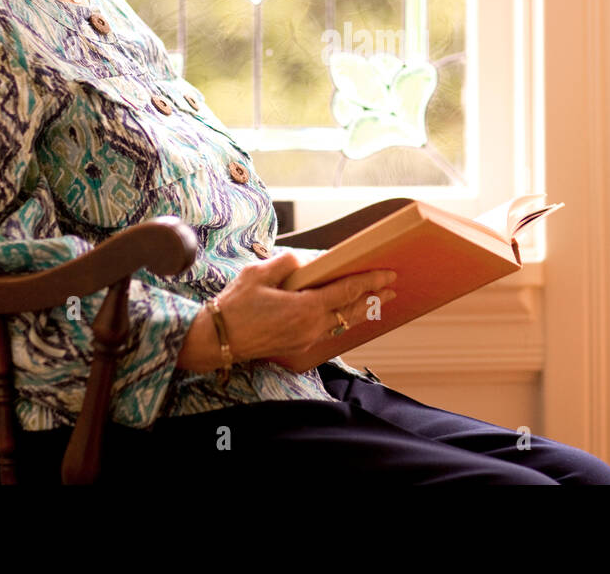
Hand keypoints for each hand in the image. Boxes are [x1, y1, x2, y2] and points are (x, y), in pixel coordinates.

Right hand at [177, 252, 396, 373]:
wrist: (217, 340)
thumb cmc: (234, 306)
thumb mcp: (258, 274)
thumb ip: (286, 264)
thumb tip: (305, 262)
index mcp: (305, 308)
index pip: (346, 292)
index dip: (369, 282)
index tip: (388, 274)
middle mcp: (311, 327)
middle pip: (351, 311)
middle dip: (374, 299)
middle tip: (392, 289)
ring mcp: (305, 340)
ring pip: (342, 324)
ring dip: (361, 311)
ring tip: (377, 302)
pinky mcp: (298, 346)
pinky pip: (329, 331)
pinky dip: (343, 320)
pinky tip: (346, 315)